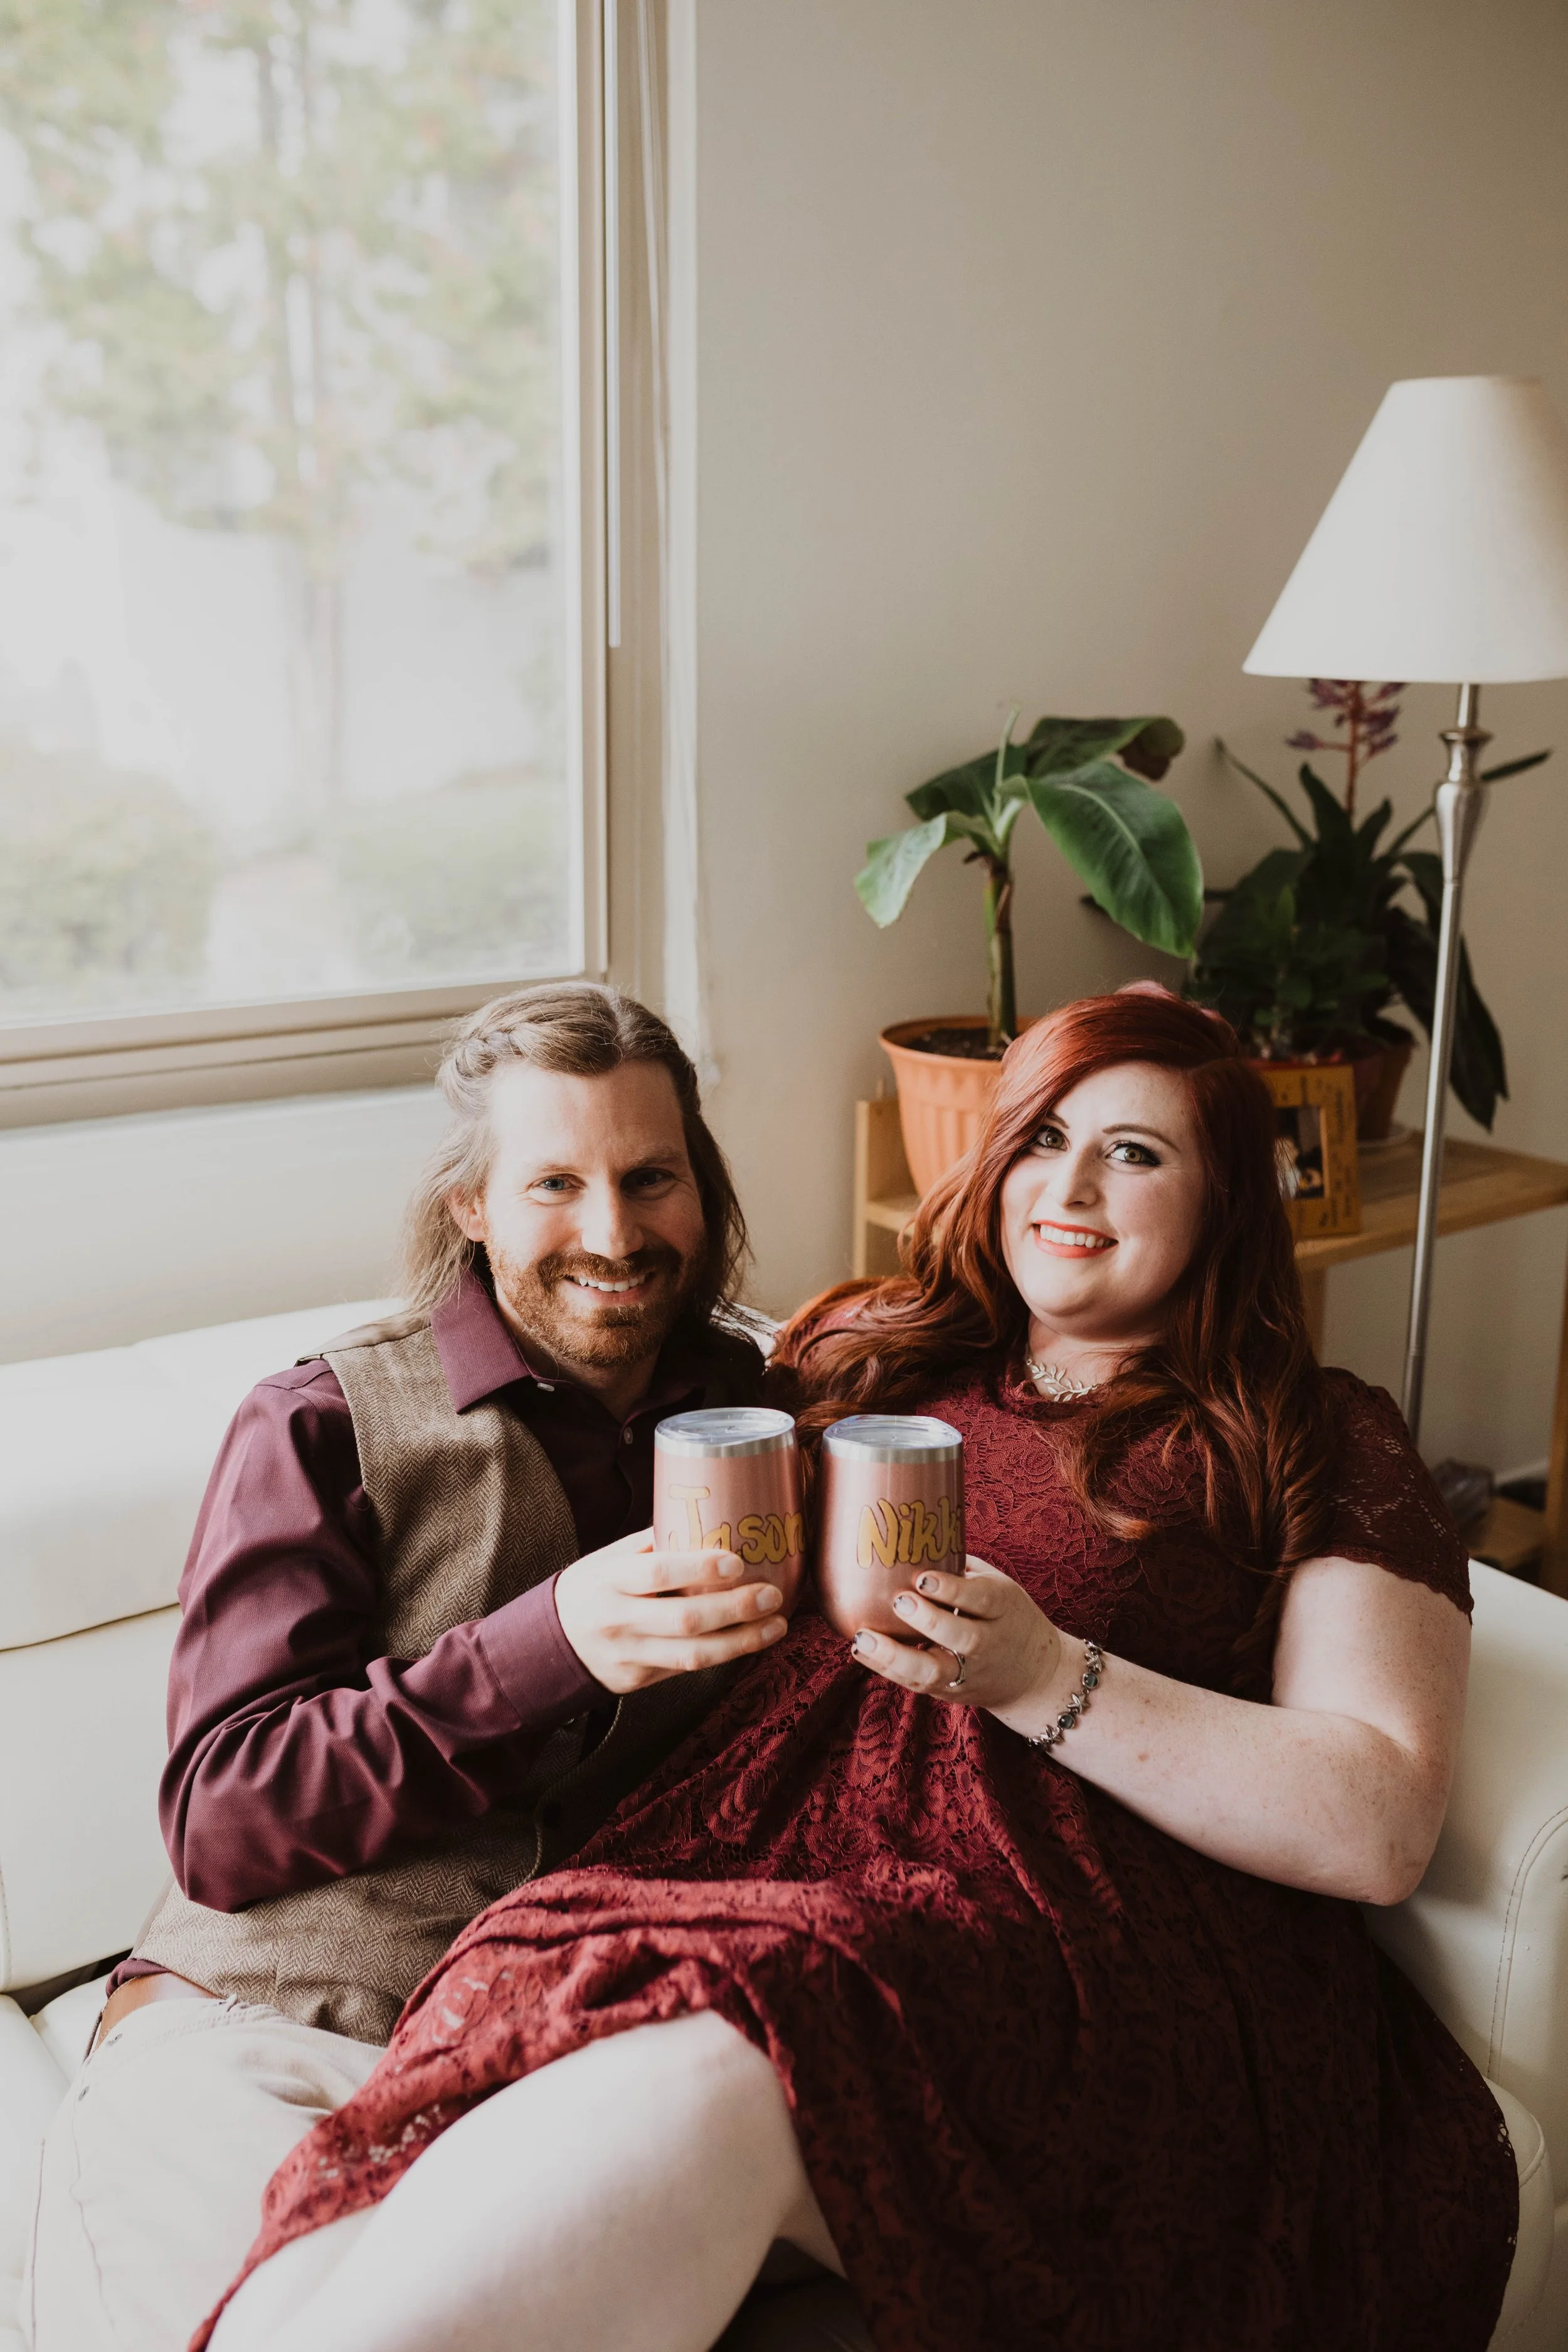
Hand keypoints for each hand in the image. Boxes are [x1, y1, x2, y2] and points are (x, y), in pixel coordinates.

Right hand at [554, 1527, 788, 1694]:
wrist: (548, 1644)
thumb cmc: (590, 1589)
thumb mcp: (609, 1558)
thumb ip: (653, 1542)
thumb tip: (708, 1516)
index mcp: (610, 1579)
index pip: (657, 1572)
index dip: (699, 1568)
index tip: (736, 1561)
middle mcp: (619, 1619)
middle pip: (684, 1619)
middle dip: (734, 1609)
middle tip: (772, 1595)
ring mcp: (629, 1655)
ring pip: (693, 1655)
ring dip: (742, 1641)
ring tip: (776, 1625)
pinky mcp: (638, 1680)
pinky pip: (687, 1669)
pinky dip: (724, 1654)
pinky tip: (751, 1640)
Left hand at [849, 1555, 1066, 1718]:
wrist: (1035, 1675)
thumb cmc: (1006, 1616)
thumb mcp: (997, 1586)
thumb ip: (961, 1568)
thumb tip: (912, 1534)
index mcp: (1002, 1607)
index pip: (981, 1598)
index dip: (952, 1589)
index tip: (923, 1578)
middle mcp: (989, 1642)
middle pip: (962, 1637)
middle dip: (928, 1621)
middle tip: (898, 1601)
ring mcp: (970, 1672)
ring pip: (935, 1671)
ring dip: (896, 1656)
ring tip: (863, 1638)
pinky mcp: (952, 1692)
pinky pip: (918, 1685)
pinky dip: (887, 1669)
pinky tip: (861, 1651)